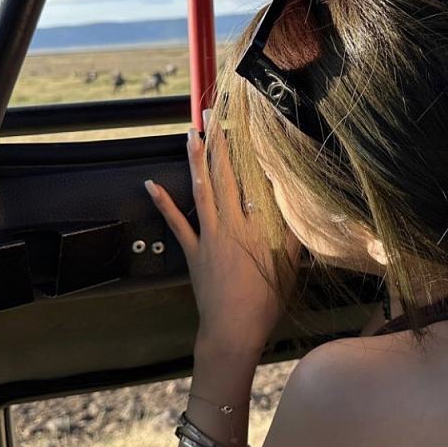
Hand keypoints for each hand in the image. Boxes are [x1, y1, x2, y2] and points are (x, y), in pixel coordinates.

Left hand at [144, 110, 301, 378]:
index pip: (255, 180)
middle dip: (220, 144)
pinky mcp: (193, 251)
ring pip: (202, 190)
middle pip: (225, 176)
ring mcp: (208, 236)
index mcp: (258, 227)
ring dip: (196, 160)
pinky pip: (176, 222)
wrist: (234, 330)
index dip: (251, 152)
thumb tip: (296, 203)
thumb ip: (292, 233)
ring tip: (192, 134)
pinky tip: (151, 183)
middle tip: (214, 116)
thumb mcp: (290, 265)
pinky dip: (164, 202)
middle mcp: (231, 224)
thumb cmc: (267, 301)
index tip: (249, 126)